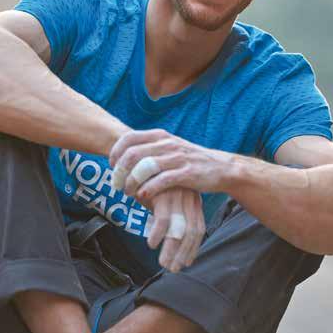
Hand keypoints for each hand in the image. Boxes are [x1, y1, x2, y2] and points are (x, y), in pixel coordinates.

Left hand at [109, 129, 229, 201]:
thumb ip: (149, 148)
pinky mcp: (187, 173)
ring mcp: (177, 158)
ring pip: (144, 167)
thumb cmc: (189, 160)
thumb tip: (123, 155)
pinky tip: (143, 196)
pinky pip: (161, 181)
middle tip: (116, 184)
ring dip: (131, 182)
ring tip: (128, 192)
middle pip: (132, 154)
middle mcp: (167, 144)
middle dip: (119, 171)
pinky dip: (148, 189)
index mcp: (160, 136)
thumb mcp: (169, 147)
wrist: (221, 168)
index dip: (115, 153)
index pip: (129, 138)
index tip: (111, 167)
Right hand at [149, 187, 204, 272]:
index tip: (186, 263)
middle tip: (173, 269)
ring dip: (171, 250)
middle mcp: (189, 197)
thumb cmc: (151, 180)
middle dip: (183, 253)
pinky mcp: (163, 192)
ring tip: (164, 264)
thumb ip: (170, 215)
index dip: (192, 248)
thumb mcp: (165, 198)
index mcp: (193, 199)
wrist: (140, 156)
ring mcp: (177, 195)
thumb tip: (170, 239)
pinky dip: (158, 235)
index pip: (198, 229)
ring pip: (179, 229)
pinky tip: (152, 244)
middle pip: (191, 232)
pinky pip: (163, 219)